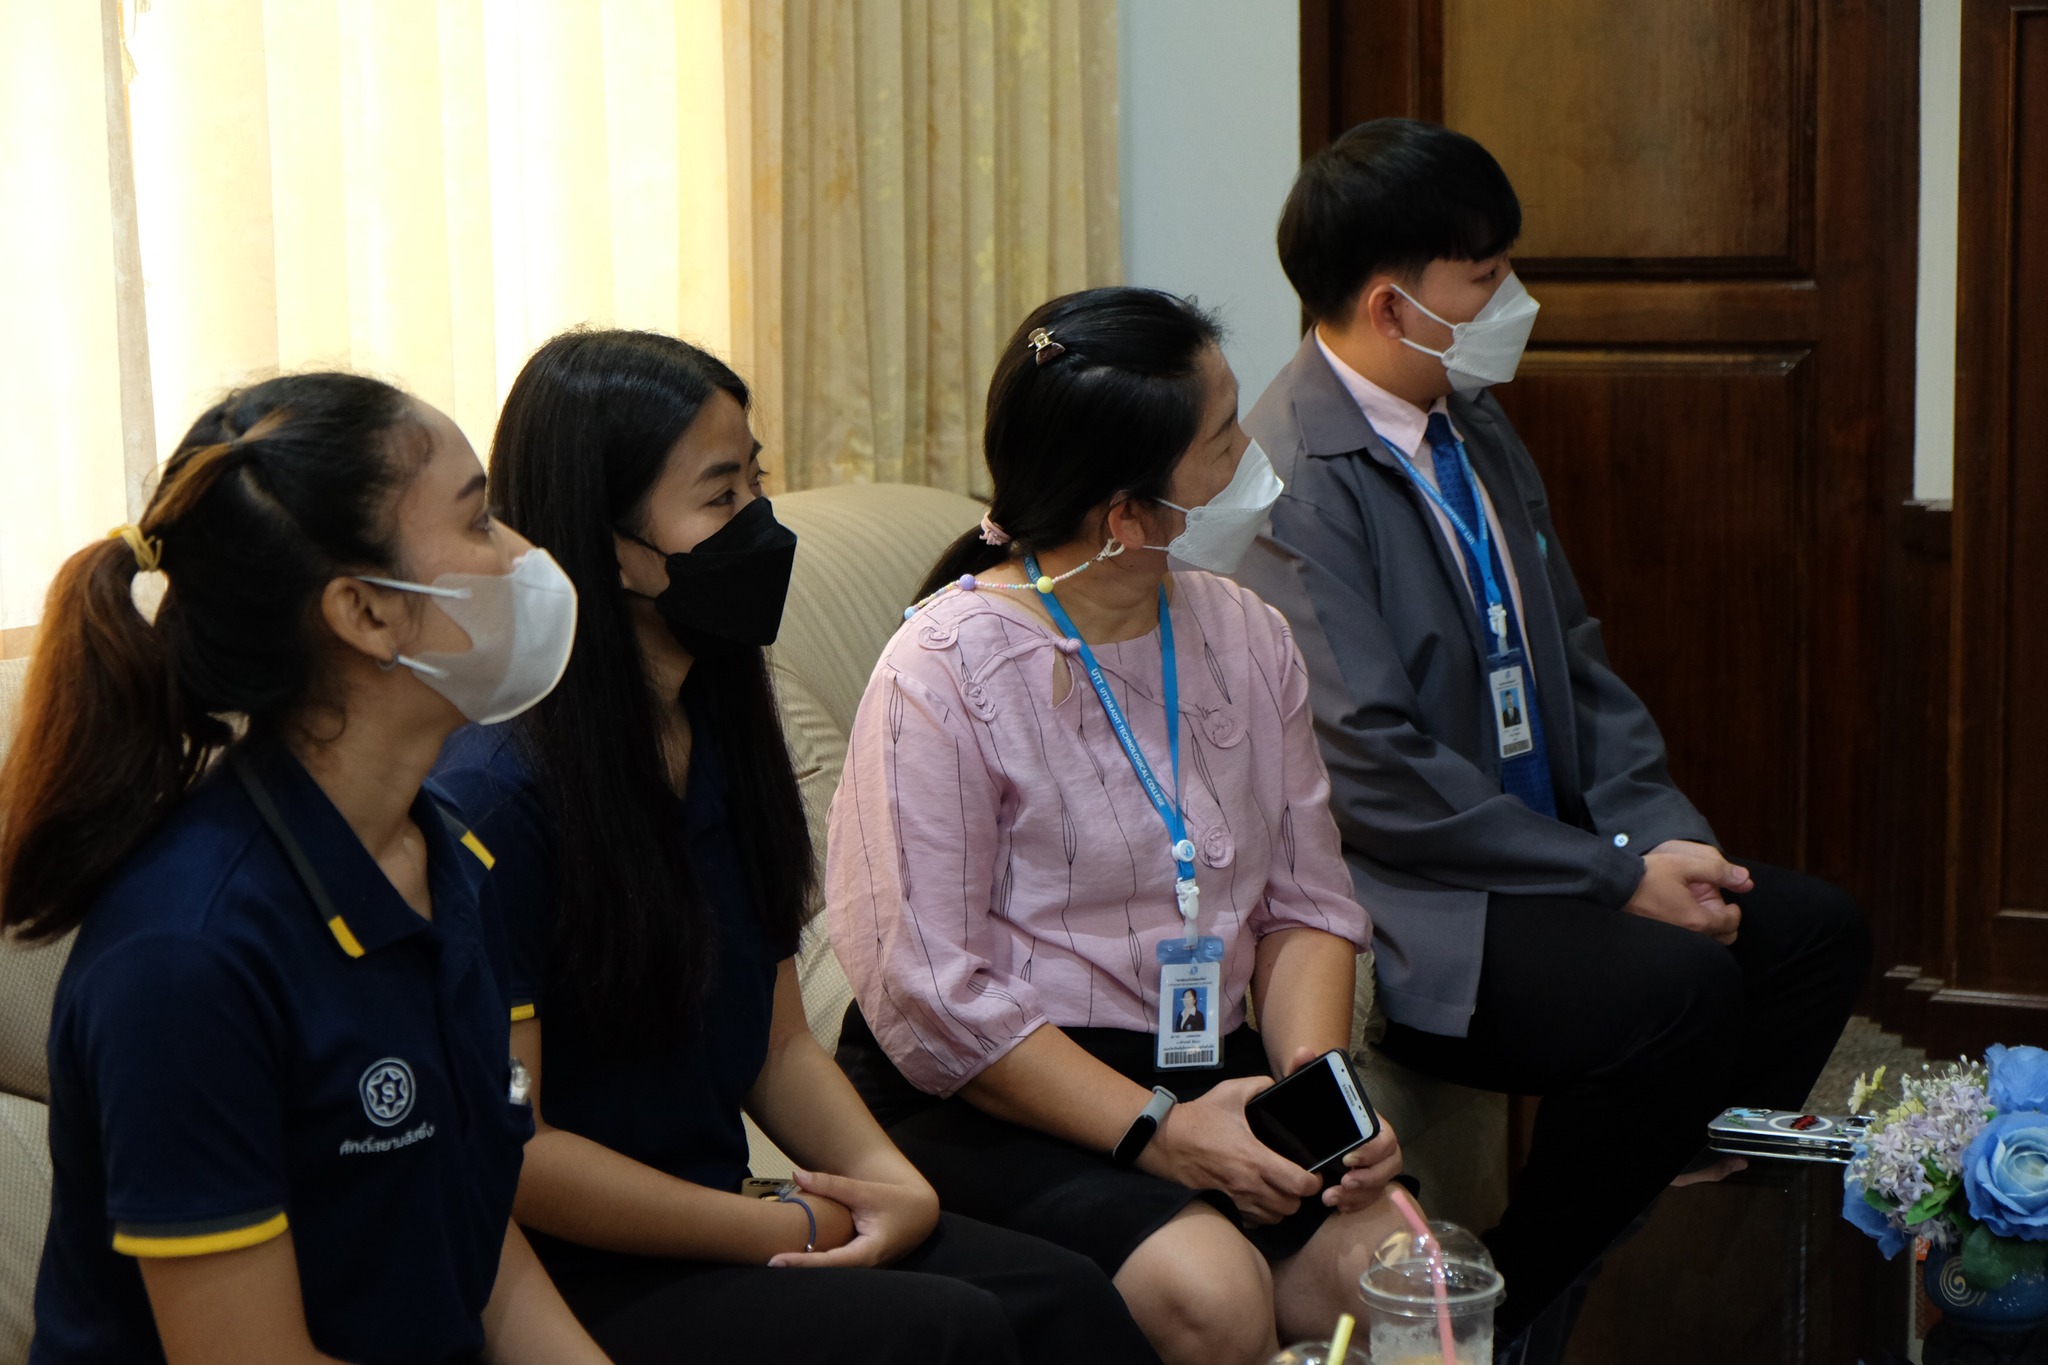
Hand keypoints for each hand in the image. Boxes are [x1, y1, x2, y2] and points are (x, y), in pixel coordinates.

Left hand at [766, 1168, 938, 1268]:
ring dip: (806, 1272)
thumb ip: (830, 1184)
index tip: (775, 1261)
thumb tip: (797, 1174)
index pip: (830, 1263)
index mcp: (868, 1253)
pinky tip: (795, 1262)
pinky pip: (836, 1271)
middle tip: (765, 1264)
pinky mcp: (861, 1269)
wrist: (921, 1212)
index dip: (802, 1263)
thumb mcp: (864, 1190)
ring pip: (832, 1276)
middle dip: (798, 1273)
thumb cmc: (895, 1201)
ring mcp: (864, 1273)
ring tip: (774, 1266)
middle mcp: (866, 1269)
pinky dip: (817, 1266)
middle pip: (827, 1276)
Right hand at [1137, 1077, 1320, 1225]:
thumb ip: (1260, 1085)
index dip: (1313, 1181)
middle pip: (1291, 1206)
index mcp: (1255, 1158)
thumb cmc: (1199, 1118)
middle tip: (1296, 1178)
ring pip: (1275, 1217)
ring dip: (1282, 1205)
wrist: (1165, 1140)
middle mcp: (1249, 1185)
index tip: (1313, 1172)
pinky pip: (1255, 1221)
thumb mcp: (1230, 1092)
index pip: (1299, 1184)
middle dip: (1300, 1195)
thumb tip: (1278, 1085)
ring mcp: (1236, 1199)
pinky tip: (1260, 1197)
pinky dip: (1262, 1214)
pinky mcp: (1225, 1206)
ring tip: (1280, 1188)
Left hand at [1273, 1047, 1404, 1212]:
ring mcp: (1372, 1166)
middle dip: (1368, 1179)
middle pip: (1390, 1166)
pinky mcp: (1364, 1183)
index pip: (1386, 1138)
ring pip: (1379, 1185)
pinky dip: (1355, 1204)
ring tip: (1331, 1199)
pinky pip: (1368, 1198)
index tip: (1347, 1159)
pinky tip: (1337, 1205)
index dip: (1372, 1151)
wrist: (1306, 1119)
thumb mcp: (1306, 1086)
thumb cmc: (1312, 1103)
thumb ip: (1304, 1068)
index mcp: (1371, 1122)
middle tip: (1342, 1184)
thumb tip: (1304, 1051)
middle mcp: (1377, 1146)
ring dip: (1358, 1195)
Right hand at [1626, 845, 1748, 944]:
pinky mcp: (1663, 938)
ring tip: (1701, 911)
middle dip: (1726, 923)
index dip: (1735, 910)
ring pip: (1707, 942)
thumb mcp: (1686, 865)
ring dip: (1712, 929)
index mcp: (1697, 919)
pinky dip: (1696, 932)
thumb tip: (1746, 879)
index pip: (1731, 923)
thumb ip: (1719, 872)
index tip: (1730, 901)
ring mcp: (1675, 940)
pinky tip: (1685, 916)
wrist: (1615, 885)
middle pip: (1723, 939)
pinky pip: (1690, 941)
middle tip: (1718, 907)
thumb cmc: (1650, 874)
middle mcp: (1688, 935)